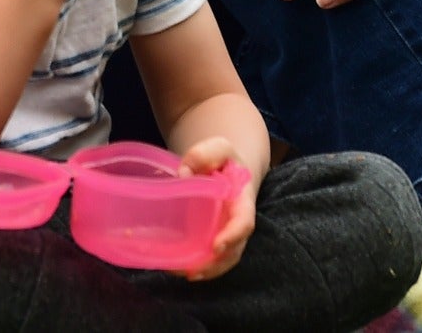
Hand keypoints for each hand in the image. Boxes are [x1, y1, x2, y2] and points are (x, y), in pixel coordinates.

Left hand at [174, 137, 257, 280]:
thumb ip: (203, 154)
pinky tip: (176, 267)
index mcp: (243, 200)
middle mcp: (237, 221)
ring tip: (182, 273)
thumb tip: (182, 174)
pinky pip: (210, 256)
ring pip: (223, 259)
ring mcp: (227, 232)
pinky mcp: (213, 237)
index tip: (217, 246)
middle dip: (217, 264)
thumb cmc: (222, 158)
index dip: (233, 235)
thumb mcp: (217, 147)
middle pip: (235, 249)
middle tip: (195, 271)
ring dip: (206, 270)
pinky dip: (197, 265)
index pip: (244, 222)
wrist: (225, 165)